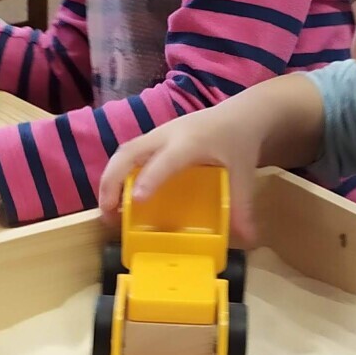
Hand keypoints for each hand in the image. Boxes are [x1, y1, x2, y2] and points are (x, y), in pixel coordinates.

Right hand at [97, 99, 264, 242]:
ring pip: (123, 152)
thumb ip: (242, 206)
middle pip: (129, 153)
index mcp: (191, 142)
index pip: (166, 160)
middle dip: (112, 182)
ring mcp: (157, 134)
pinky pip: (129, 154)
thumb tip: (248, 240)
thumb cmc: (239, 142)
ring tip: (107, 211)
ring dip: (109, 179)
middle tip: (107, 213)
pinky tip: (118, 198)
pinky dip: (117, 174)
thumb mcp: (244, 174)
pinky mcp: (154, 138)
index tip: (137, 200)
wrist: (241, 114)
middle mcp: (168, 135)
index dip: (150, 178)